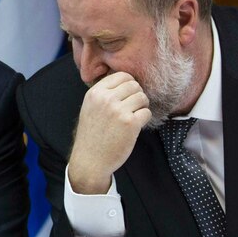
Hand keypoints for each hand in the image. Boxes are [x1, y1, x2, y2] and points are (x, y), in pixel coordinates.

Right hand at [69, 72, 150, 193]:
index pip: (122, 76)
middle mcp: (106, 99)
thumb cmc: (92, 135)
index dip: (129, 85)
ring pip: (142, 97)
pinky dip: (144, 119)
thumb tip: (126, 80)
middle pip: (134, 85)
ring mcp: (118, 111)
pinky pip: (147, 113)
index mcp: (95, 93)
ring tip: (133, 117)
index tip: (127, 96)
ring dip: (141, 107)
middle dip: (137, 95)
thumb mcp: (90, 108)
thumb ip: (104, 93)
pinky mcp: (130, 123)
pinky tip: (135, 126)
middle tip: (132, 108)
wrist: (90, 160)